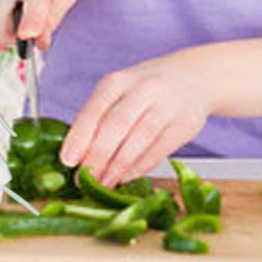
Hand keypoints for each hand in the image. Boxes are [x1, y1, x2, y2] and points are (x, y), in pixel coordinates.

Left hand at [58, 52, 210, 186]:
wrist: (193, 76)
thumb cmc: (146, 89)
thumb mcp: (120, 92)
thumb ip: (100, 118)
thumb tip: (77, 157)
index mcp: (119, 80)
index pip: (95, 109)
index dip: (80, 136)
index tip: (68, 160)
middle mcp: (143, 88)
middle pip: (116, 125)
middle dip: (98, 156)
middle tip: (84, 180)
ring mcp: (166, 105)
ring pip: (138, 139)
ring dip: (118, 167)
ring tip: (104, 185)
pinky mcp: (184, 124)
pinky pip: (159, 150)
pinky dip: (140, 167)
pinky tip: (126, 177)